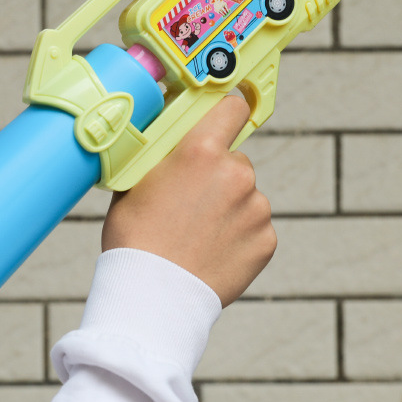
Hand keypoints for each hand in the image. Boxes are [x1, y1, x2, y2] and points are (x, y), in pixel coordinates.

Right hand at [101, 95, 275, 306]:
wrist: (153, 293)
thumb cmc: (135, 236)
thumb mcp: (135, 182)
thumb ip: (161, 156)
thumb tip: (168, 141)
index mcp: (201, 151)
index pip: (232, 108)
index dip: (227, 111)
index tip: (224, 116)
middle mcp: (237, 173)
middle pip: (234, 160)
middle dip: (216, 174)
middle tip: (189, 200)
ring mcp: (256, 208)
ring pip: (245, 195)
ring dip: (228, 206)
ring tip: (196, 232)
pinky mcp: (267, 240)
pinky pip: (253, 227)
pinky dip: (237, 235)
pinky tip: (210, 249)